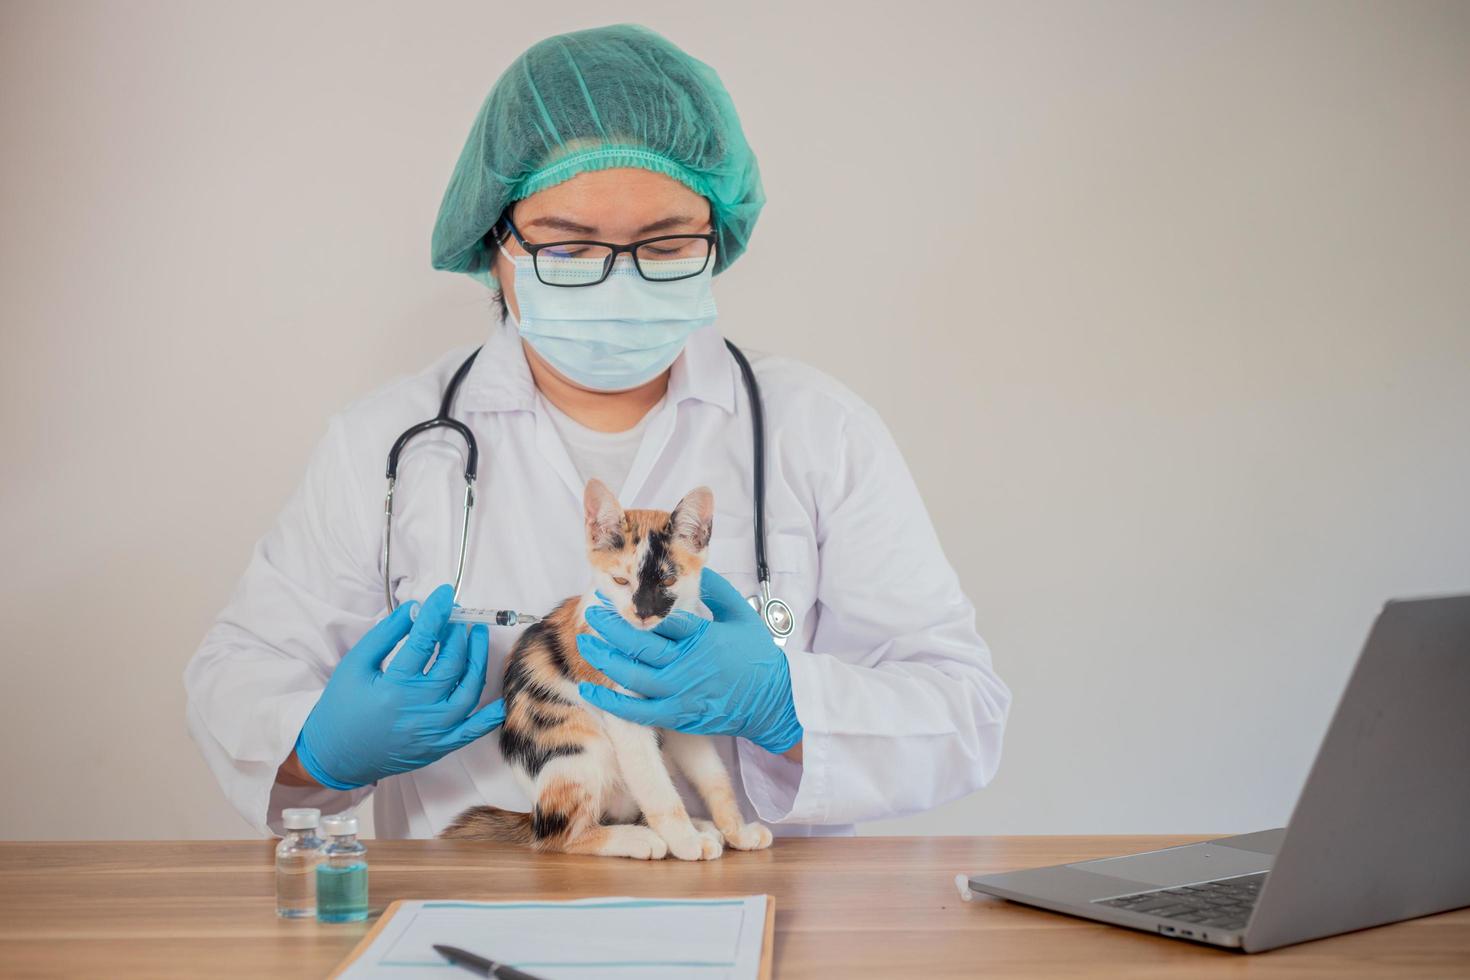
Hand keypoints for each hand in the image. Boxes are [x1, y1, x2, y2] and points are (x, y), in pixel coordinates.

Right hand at [295, 584, 506, 789]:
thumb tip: (414, 610)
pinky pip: (471, 731)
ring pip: (467, 691)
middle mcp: (418, 710)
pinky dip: (489, 717)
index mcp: (393, 688)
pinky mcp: (438, 747)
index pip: (423, 642)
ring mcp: (432, 732)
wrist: (334, 756)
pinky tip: (500, 699)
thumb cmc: (341, 707)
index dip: (436, 614)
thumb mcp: (355, 665)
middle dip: (457, 635)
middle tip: (456, 618)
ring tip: (476, 636)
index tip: (445, 594)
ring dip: (477, 660)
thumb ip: (385, 635)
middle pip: (450, 664)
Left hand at [575, 567, 803, 754]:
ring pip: (631, 676)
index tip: (616, 594)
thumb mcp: (742, 615)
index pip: (662, 619)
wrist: (775, 702)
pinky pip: (636, 711)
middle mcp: (689, 665)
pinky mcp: (677, 716)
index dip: (635, 605)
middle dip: (610, 627)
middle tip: (593, 612)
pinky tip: (589, 688)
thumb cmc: (758, 656)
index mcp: (704, 637)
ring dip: (604, 658)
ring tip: (586, 642)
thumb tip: (695, 568)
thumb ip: (717, 590)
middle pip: (639, 644)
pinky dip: (610, 702)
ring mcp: (681, 693)